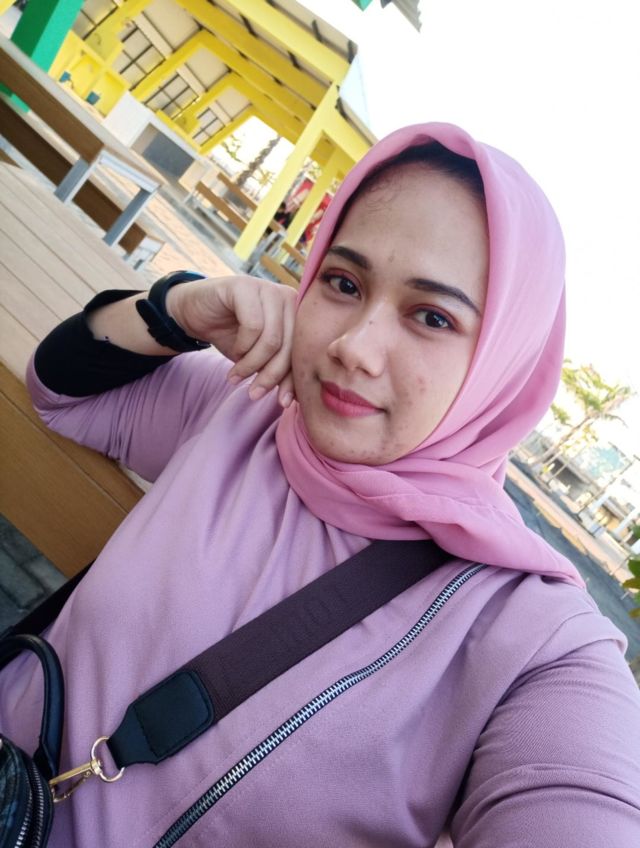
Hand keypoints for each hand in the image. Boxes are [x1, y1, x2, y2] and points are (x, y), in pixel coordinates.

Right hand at [168, 275, 296, 406]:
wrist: (195, 314)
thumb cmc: (230, 335)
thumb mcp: (257, 358)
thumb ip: (276, 371)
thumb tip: (290, 401)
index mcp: (297, 313)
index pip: (302, 352)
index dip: (292, 379)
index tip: (282, 402)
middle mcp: (288, 297)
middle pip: (289, 347)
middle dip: (270, 376)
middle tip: (253, 393)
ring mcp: (267, 288)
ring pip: (272, 339)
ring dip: (252, 364)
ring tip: (237, 375)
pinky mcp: (245, 286)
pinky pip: (253, 326)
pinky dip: (243, 346)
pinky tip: (235, 352)